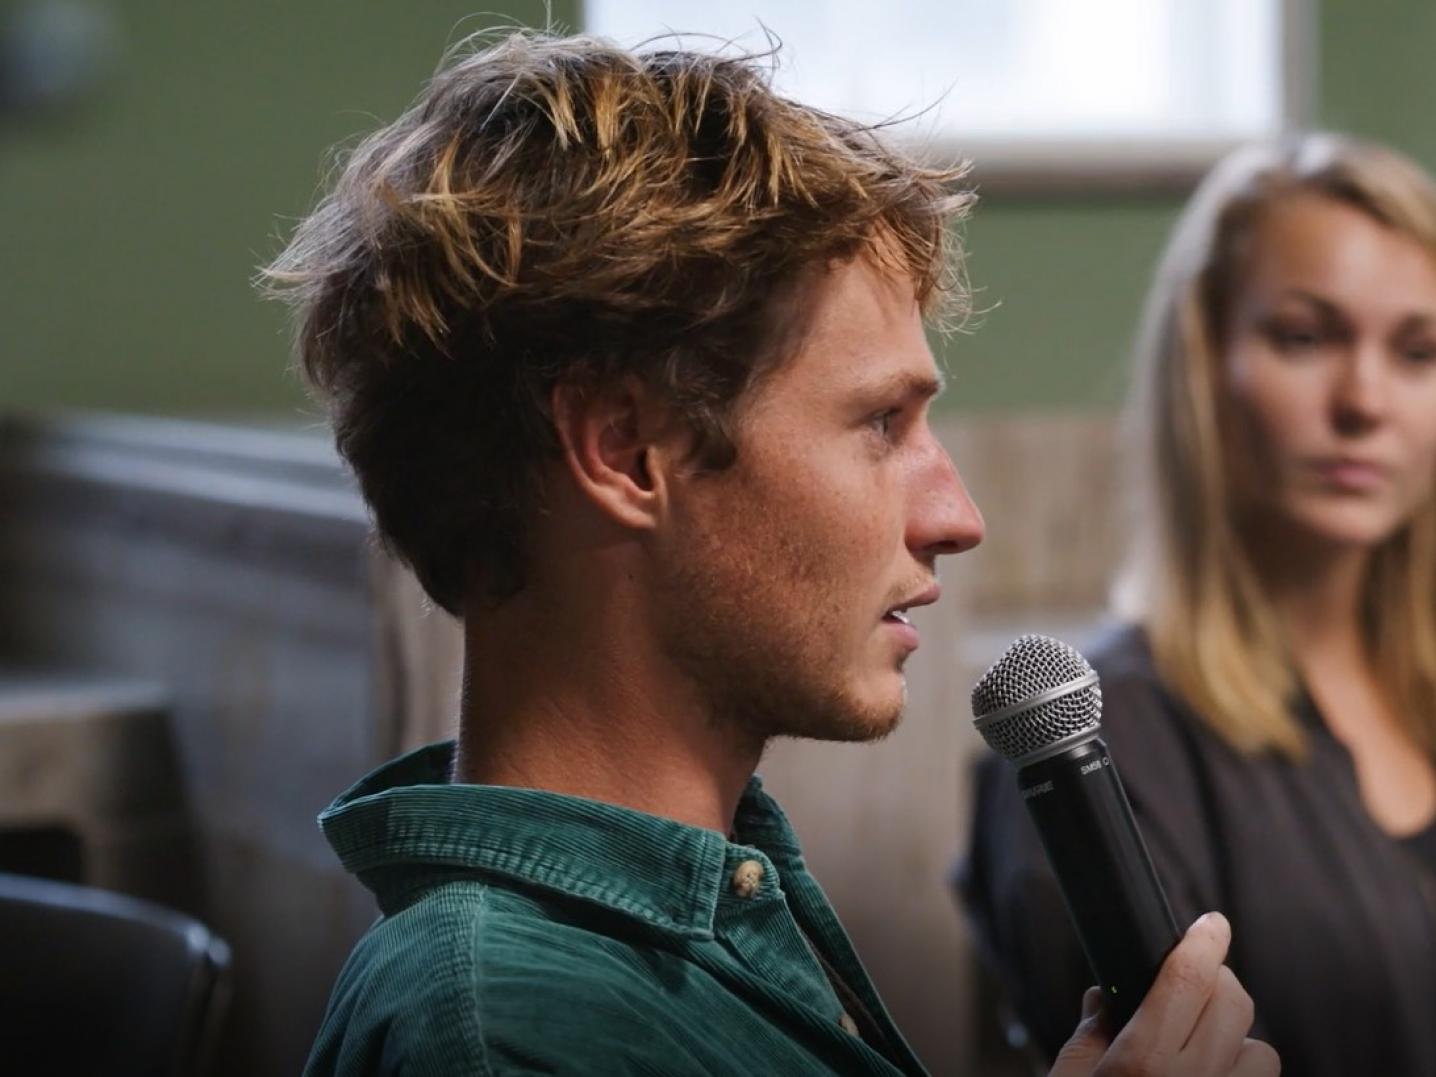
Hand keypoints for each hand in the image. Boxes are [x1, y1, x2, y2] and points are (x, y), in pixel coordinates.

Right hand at [1047, 912, 1278, 1076]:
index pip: (1187, 980)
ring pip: (1261, 1051)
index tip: (1212, 922)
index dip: (1204, 941)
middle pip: (1234, 1005)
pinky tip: (1210, 1073)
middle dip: (1217, 984)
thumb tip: (1104, 996)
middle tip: (1190, 988)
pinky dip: (1240, 1071)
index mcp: (1142, 1063)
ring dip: (1236, 1040)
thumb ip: (1089, 1035)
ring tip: (1202, 1046)